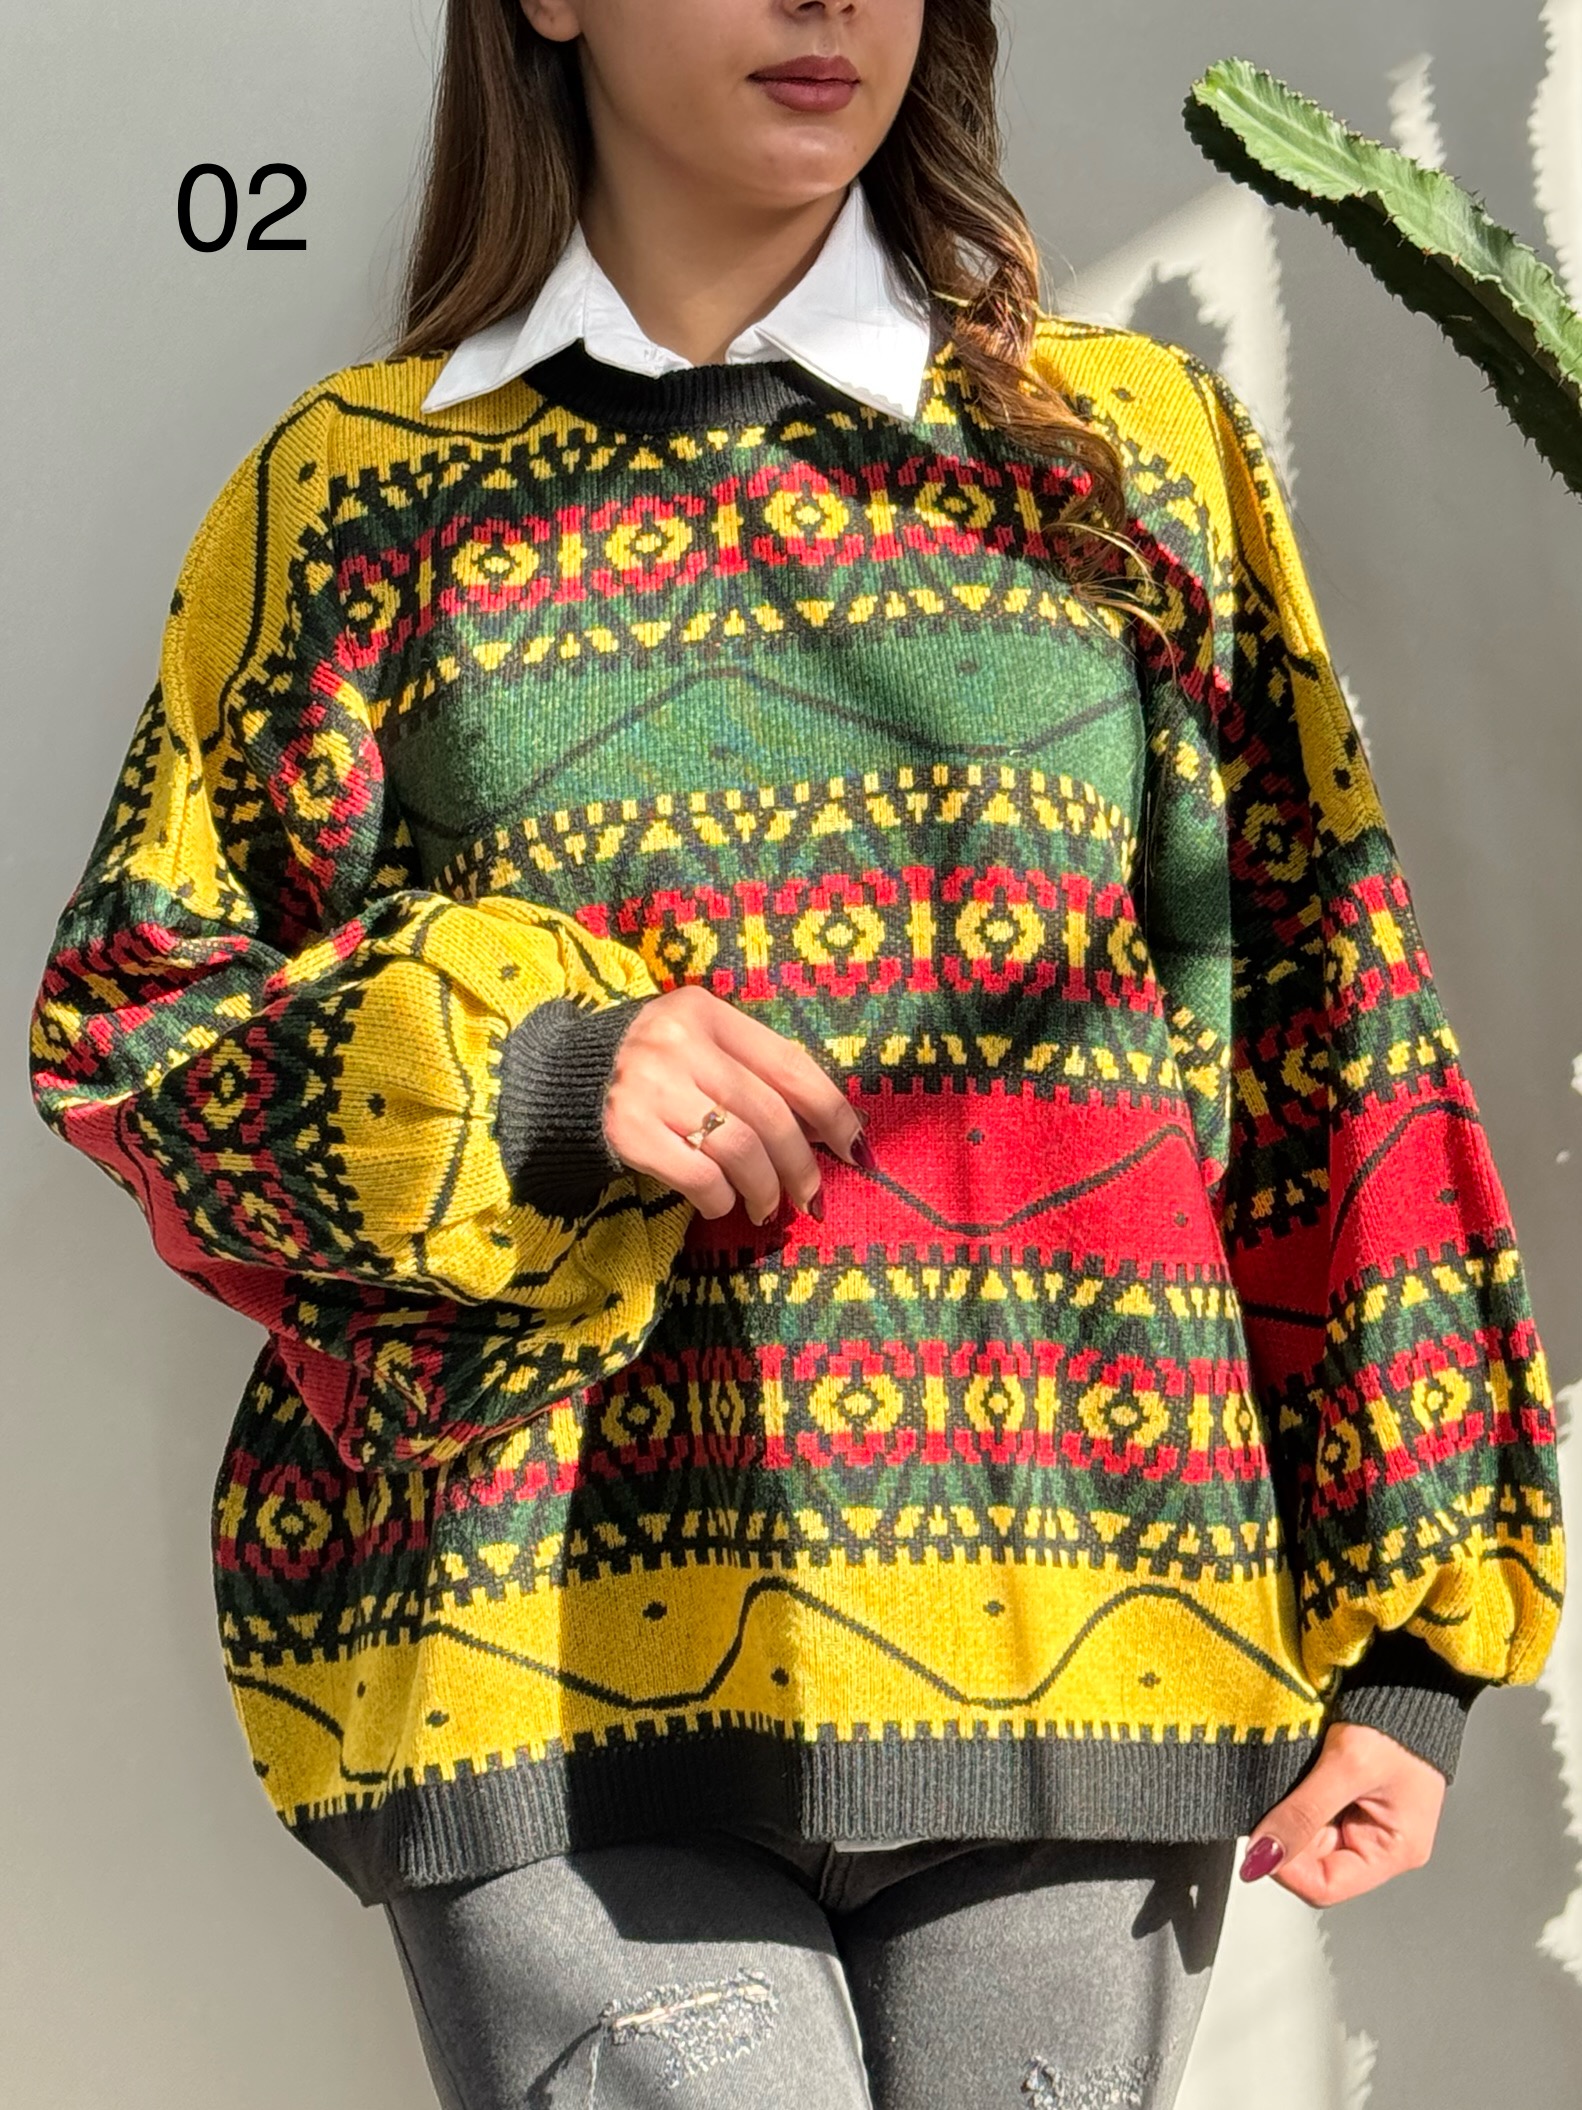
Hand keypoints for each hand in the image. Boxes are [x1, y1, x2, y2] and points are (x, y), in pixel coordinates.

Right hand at [602, 986, 869, 1224]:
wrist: (559, 1080)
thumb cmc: (652, 1066)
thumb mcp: (699, 1045)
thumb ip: (753, 1072)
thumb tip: (828, 1129)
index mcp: (707, 1013)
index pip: (789, 1064)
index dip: (832, 1112)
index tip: (854, 1148)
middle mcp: (680, 1044)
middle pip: (769, 1115)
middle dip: (801, 1167)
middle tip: (811, 1198)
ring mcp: (651, 1087)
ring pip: (740, 1150)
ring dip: (764, 1190)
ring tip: (764, 1207)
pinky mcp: (628, 1131)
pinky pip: (700, 1176)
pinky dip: (721, 1199)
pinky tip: (721, 1203)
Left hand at [1239, 1721, 1446, 1905]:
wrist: (1408, 1681)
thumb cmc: (1395, 1723)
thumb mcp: (1346, 1767)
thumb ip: (1303, 1813)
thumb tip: (1262, 1857)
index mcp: (1394, 1851)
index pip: (1326, 1886)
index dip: (1286, 1866)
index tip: (1260, 1838)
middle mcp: (1381, 1846)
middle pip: (1314, 1863)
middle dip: (1288, 1835)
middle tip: (1278, 1795)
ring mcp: (1366, 1824)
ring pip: (1309, 1838)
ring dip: (1292, 1814)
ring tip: (1295, 1777)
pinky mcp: (1351, 1801)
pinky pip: (1313, 1814)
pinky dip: (1298, 1799)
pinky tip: (1298, 1774)